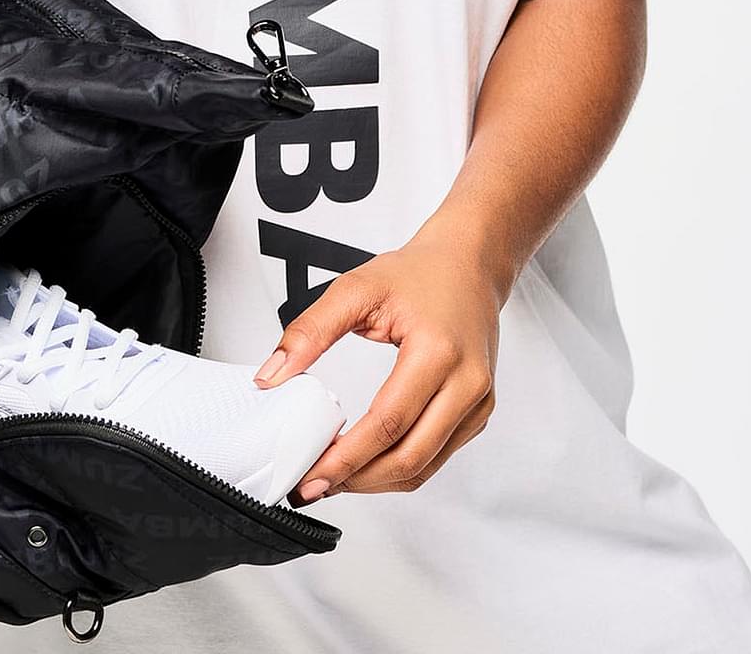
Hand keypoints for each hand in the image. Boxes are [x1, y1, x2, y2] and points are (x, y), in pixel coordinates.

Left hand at [252, 220, 505, 501]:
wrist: (468, 264)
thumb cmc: (418, 274)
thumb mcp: (356, 289)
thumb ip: (310, 331)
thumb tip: (272, 376)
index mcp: (438, 351)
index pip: (388, 423)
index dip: (346, 458)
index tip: (311, 473)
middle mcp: (467, 384)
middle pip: (409, 458)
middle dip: (356, 480)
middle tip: (314, 486)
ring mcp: (478, 403)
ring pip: (424, 467)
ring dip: (376, 482)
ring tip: (334, 479)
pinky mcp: (477, 413)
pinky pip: (437, 457)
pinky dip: (399, 467)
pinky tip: (367, 462)